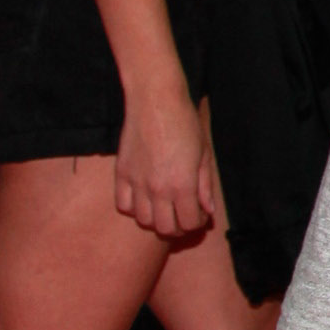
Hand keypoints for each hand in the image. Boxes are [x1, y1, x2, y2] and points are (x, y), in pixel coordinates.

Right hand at [113, 79, 214, 236]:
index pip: (189, 224)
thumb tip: (208, 210)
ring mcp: (137, 183)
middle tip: (183, 214)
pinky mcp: (121, 174)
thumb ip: (205, 187)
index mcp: (182, 185)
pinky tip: (144, 197)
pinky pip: (123, 205)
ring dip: (156, 219)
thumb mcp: (204, 155)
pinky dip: (133, 208)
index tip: (199, 213)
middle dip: (178, 226)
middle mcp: (158, 189)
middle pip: (165, 228)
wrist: (155, 101)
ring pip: (143, 221)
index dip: (197, 223)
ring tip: (164, 207)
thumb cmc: (185, 124)